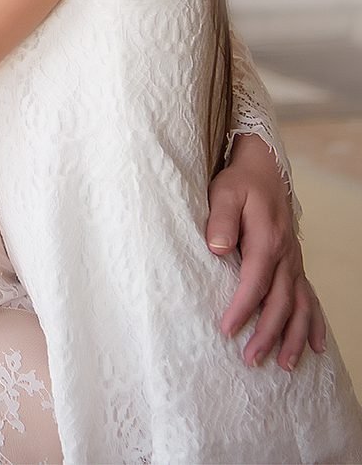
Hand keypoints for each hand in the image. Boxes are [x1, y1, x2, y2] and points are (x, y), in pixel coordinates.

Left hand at [206, 134, 325, 369]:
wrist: (264, 170)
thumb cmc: (238, 183)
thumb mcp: (222, 193)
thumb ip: (219, 220)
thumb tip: (217, 247)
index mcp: (266, 240)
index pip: (254, 282)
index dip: (242, 308)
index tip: (228, 330)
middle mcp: (286, 256)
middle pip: (280, 302)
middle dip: (268, 333)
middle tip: (252, 360)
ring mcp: (294, 262)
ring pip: (299, 306)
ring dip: (295, 336)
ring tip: (286, 365)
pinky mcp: (295, 265)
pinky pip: (310, 298)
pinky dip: (314, 323)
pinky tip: (317, 346)